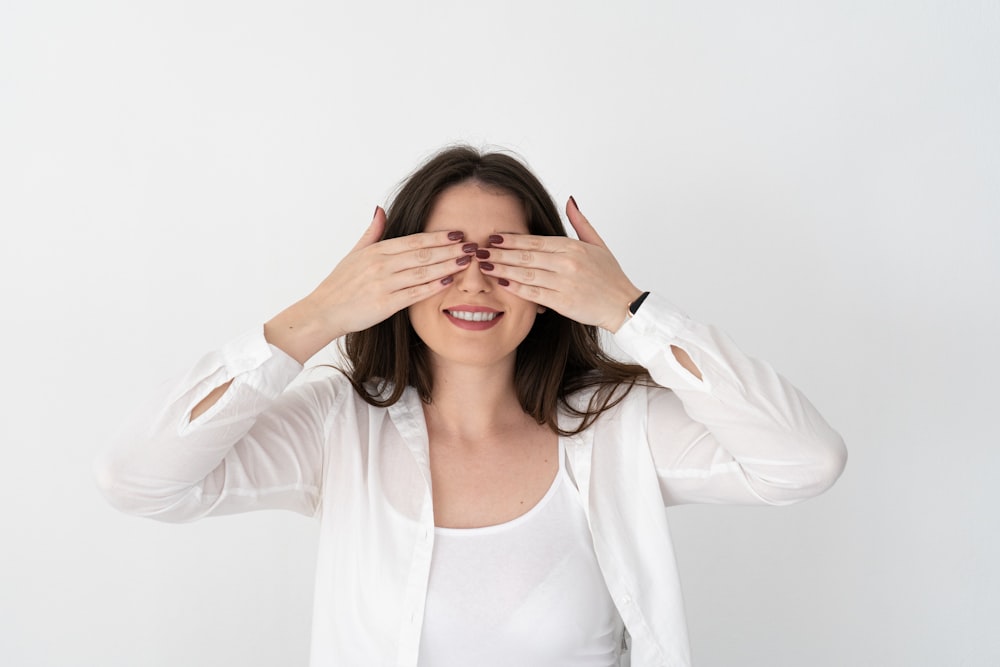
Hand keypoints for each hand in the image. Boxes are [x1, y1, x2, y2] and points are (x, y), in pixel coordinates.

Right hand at [265, 207, 472, 361]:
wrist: (324, 311)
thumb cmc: (340, 284)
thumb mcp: (354, 253)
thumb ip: (372, 232)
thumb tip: (380, 209)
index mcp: (376, 251)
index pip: (414, 241)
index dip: (438, 237)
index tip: (458, 234)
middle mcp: (381, 265)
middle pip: (423, 254)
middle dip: (450, 250)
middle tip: (472, 245)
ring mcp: (383, 284)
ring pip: (422, 272)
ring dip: (447, 265)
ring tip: (467, 261)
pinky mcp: (385, 304)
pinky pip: (414, 293)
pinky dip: (432, 286)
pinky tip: (449, 281)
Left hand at [478, 197, 642, 331]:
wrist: (622, 305)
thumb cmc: (610, 276)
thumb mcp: (598, 243)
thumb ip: (580, 222)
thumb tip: (569, 199)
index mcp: (573, 246)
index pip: (535, 241)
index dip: (512, 239)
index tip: (494, 237)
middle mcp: (567, 263)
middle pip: (526, 256)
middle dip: (500, 253)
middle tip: (480, 250)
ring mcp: (564, 283)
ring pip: (526, 273)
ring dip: (502, 269)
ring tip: (484, 265)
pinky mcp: (563, 302)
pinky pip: (534, 293)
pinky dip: (516, 288)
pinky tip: (501, 283)